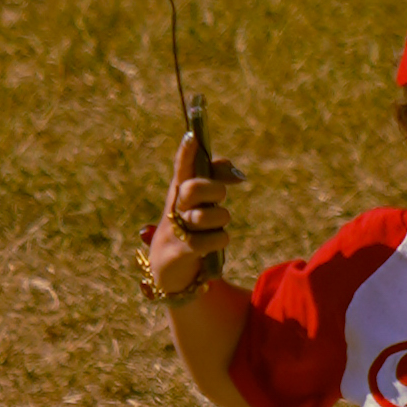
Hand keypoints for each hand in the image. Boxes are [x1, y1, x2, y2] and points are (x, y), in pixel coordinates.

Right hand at [150, 130, 243, 291]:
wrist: (168, 270)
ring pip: (205, 216)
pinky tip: (213, 243)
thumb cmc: (191, 228)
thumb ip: (216, 178)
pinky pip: (210, 240)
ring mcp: (175, 228)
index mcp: (178, 189)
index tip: (192, 137)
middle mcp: (174, 206)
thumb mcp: (201, 201)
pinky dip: (219, 240)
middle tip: (221, 196)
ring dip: (219, 219)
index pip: (181, 166)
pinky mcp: (181, 250)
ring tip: (214, 227)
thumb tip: (238, 173)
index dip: (186, 151)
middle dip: (214, 190)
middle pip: (193, 188)